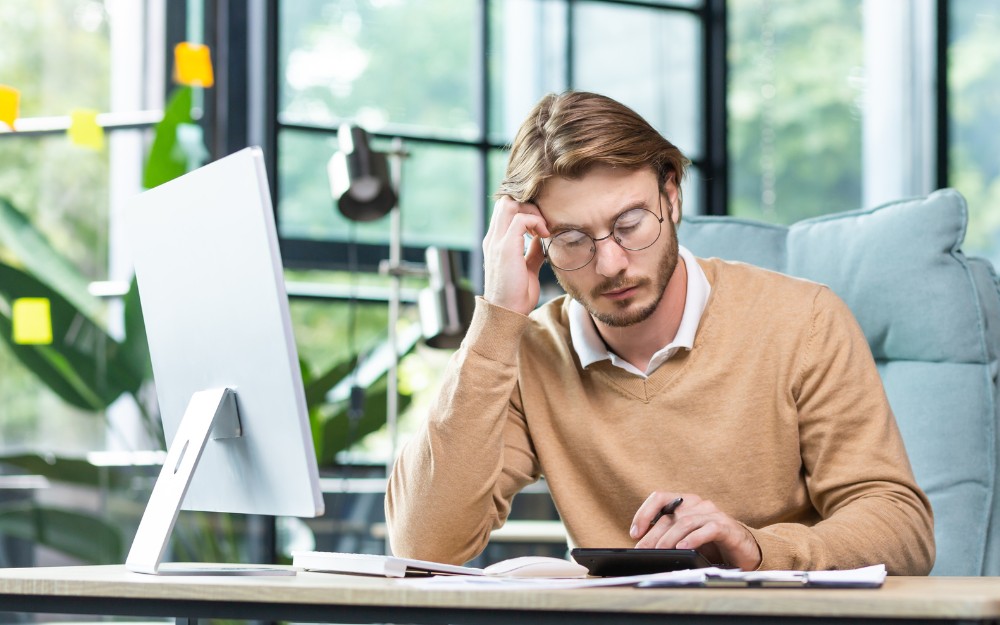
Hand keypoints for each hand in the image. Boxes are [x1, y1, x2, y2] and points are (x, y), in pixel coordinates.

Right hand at [482, 196, 549, 315]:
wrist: (507, 313)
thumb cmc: (517, 295)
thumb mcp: (528, 268)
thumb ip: (532, 252)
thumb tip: (541, 239)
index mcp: (496, 242)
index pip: (505, 209)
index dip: (524, 208)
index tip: (542, 223)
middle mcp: (493, 238)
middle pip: (506, 201)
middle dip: (528, 205)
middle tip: (544, 222)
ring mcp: (497, 242)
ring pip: (509, 204)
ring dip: (531, 210)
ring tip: (543, 227)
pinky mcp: (505, 248)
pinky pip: (519, 220)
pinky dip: (535, 221)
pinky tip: (544, 234)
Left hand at [630, 492, 761, 570]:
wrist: (743, 551)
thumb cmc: (711, 544)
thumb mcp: (685, 539)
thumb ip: (668, 537)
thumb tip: (643, 548)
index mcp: (685, 502)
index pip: (659, 498)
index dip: (644, 513)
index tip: (634, 533)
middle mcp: (697, 504)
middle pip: (670, 517)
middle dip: (653, 535)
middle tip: (643, 551)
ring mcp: (712, 513)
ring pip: (686, 522)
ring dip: (670, 538)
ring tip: (660, 551)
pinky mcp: (726, 526)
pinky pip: (708, 529)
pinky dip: (694, 538)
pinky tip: (683, 547)